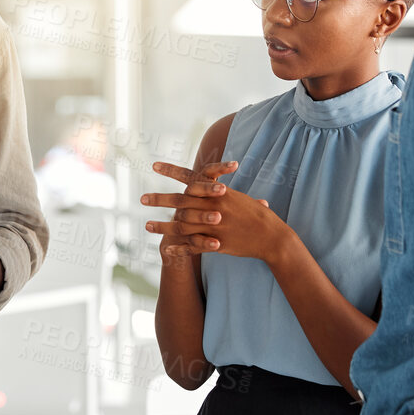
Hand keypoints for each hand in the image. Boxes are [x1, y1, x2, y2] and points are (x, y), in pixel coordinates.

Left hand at [142, 161, 288, 263]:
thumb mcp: (241, 198)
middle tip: (142, 198)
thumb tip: (217, 184)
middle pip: (180, 201)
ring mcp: (213, 225)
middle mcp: (213, 206)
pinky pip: (192, 245)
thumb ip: (224, 192)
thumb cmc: (258, 215)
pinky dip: (179, 247)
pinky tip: (166, 248)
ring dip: (163, 225)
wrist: (271, 236)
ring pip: (181, 225)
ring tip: (147, 225)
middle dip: (159, 199)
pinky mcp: (216, 243)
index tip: (154, 166)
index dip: (172, 171)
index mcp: (218, 192)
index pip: (191, 178)